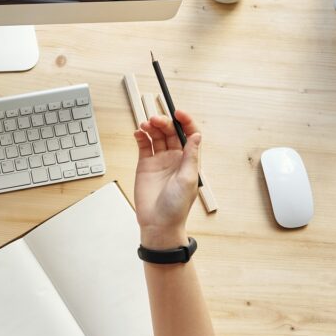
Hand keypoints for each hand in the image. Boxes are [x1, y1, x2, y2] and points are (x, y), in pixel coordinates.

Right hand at [133, 110, 201, 248]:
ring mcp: (160, 160)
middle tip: (155, 120)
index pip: (189, 134)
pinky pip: (144, 145)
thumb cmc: (176, 206)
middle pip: (171, 132)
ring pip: (157, 136)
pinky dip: (141, 136)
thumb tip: (196, 136)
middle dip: (164, 123)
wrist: (158, 223)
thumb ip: (191, 156)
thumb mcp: (188, 180)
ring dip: (152, 127)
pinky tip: (138, 133)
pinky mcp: (145, 165)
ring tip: (145, 125)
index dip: (185, 121)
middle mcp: (175, 158)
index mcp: (188, 160)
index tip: (178, 113)